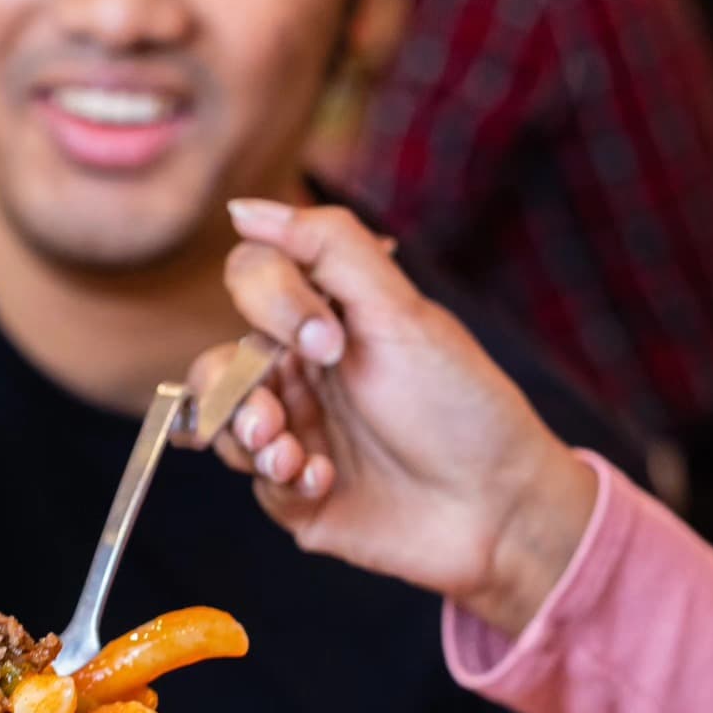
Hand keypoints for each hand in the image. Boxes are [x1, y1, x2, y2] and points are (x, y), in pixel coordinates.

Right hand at [192, 202, 598, 636]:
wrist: (496, 505)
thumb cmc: (460, 404)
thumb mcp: (401, 312)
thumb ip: (327, 248)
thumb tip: (244, 207)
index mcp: (324, 319)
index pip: (250, 281)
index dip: (269, 305)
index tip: (328, 343)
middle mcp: (300, 374)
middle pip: (216, 362)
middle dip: (236, 389)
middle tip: (277, 418)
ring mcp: (295, 434)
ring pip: (221, 425)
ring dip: (249, 439)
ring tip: (293, 458)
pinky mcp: (295, 496)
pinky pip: (255, 483)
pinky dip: (283, 480)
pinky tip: (323, 483)